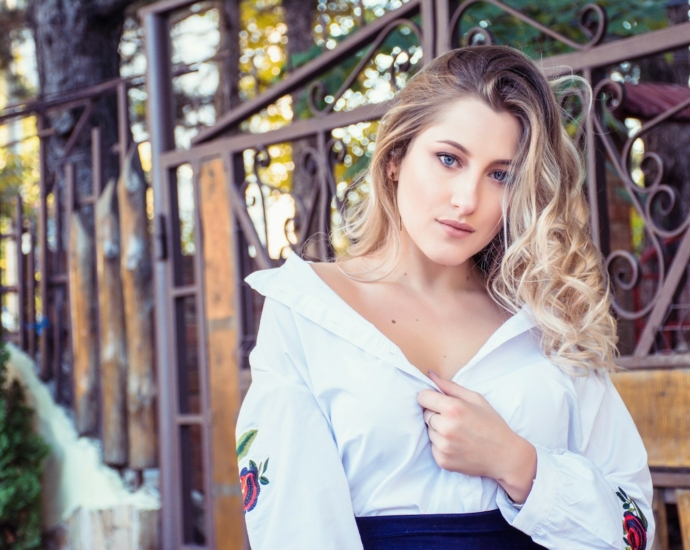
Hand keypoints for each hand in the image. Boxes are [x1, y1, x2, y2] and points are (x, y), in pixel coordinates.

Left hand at [417, 370, 536, 503]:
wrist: (505, 456)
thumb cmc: (492, 424)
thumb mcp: (475, 399)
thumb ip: (450, 386)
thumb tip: (430, 374)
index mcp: (453, 409)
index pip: (423, 397)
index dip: (431, 398)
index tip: (439, 402)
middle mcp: (446, 428)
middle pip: (425, 414)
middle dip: (436, 414)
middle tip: (455, 419)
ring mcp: (443, 446)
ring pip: (428, 431)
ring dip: (438, 430)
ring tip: (458, 433)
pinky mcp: (442, 461)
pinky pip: (432, 447)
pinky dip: (441, 445)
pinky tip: (458, 445)